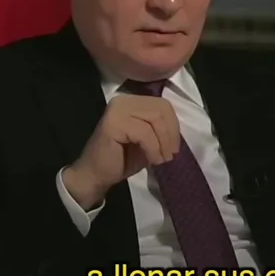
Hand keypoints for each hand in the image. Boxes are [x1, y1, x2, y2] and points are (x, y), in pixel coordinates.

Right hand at [63, 95, 180, 209]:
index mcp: (132, 101)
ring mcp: (117, 109)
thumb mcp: (149, 141)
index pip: (163, 105)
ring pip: (154, 119)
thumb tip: (178, 131)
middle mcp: (123, 100)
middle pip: (161, 109)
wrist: (96, 175)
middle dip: (171, 134)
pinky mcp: (113, 123)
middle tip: (170, 155)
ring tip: (162, 159)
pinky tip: (153, 160)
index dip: (174, 126)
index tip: (175, 147)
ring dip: (163, 143)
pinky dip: (153, 149)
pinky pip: (144, 133)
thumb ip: (161, 129)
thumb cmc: (123, 159)